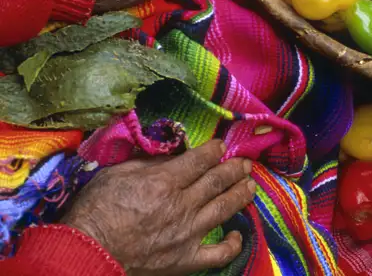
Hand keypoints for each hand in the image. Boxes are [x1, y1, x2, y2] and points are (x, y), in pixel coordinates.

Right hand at [62, 140, 255, 275]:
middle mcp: (182, 205)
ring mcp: (188, 233)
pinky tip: (239, 233)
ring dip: (241, 194)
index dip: (215, 150)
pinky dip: (233, 243)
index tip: (223, 145)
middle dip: (236, 168)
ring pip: (225, 208)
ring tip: (251, 185)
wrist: (85, 253)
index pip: (201, 160)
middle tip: (246, 162)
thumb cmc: (95, 211)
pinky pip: (219, 253)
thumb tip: (172, 154)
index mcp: (165, 182)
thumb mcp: (117, 174)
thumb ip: (148, 163)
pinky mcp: (186, 260)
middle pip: (218, 181)